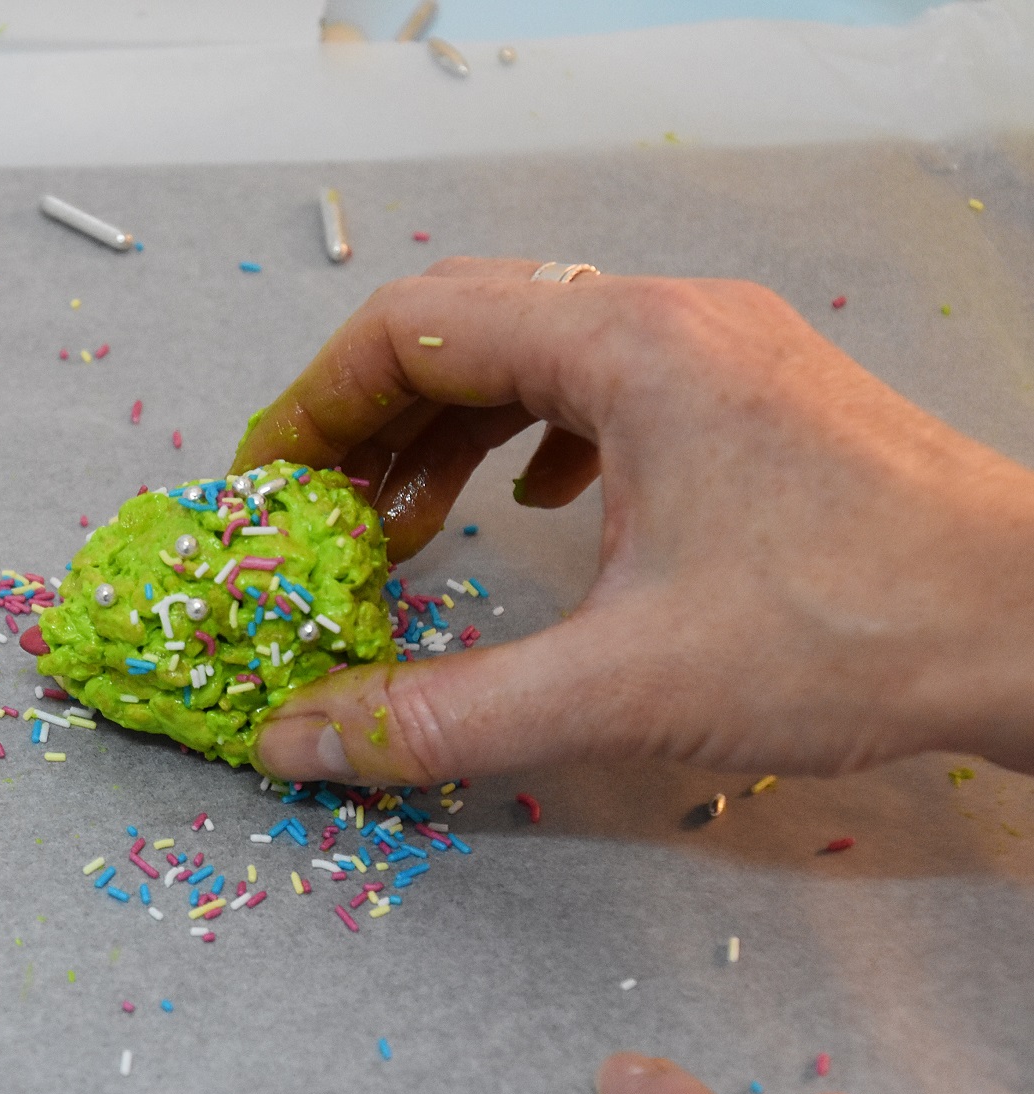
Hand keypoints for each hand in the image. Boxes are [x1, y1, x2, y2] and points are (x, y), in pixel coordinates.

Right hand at [233, 258, 1033, 784]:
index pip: (412, 325)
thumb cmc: (856, 633)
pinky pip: (605, 384)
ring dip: (449, 431)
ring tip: (403, 526)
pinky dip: (534, 440)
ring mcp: (720, 351)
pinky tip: (533, 510)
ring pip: (536, 353)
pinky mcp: (753, 399)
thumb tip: (299, 741)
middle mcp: (670, 320)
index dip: (316, 404)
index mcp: (628, 347)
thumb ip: (440, 714)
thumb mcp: (620, 686)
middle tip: (319, 513)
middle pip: (466, 324)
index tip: (270, 488)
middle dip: (372, 417)